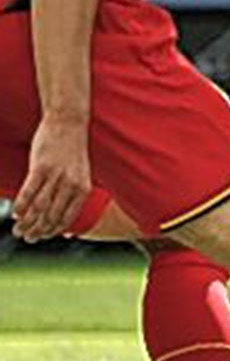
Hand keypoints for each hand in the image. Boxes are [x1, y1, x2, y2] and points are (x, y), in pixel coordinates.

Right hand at [12, 115, 92, 242]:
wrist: (68, 123)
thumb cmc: (72, 151)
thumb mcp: (79, 174)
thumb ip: (73, 195)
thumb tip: (66, 223)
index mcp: (83, 188)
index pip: (67, 218)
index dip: (53, 231)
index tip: (42, 237)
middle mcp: (71, 185)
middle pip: (51, 216)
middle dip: (37, 230)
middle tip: (25, 237)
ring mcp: (56, 176)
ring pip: (39, 207)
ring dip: (27, 222)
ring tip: (18, 230)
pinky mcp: (41, 167)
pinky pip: (29, 192)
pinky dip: (21, 205)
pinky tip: (15, 214)